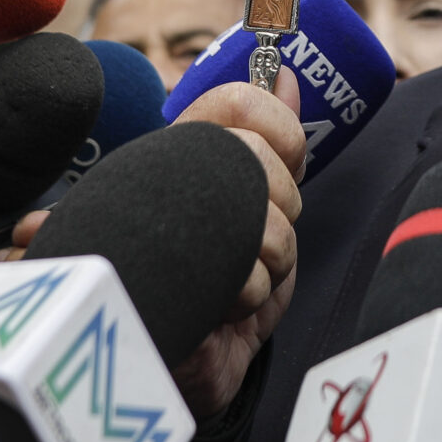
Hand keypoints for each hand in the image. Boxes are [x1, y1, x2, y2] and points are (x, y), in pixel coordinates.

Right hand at [9, 72, 306, 417]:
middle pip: (253, 157)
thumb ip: (269, 142)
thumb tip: (283, 75)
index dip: (280, 127)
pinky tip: (220, 305)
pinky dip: (249, 298)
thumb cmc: (220, 285)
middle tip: (258, 237)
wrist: (187, 365)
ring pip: (260, 218)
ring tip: (238, 276)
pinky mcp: (156, 279)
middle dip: (281, 206)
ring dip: (269, 260)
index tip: (290, 158)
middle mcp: (159, 179)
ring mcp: (151, 225)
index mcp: (184, 156)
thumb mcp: (256, 206)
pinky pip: (242, 276)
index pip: (236, 101)